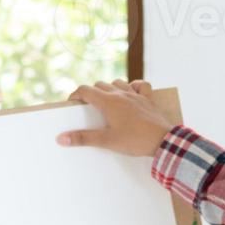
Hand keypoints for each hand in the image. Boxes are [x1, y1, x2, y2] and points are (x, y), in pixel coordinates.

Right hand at [57, 80, 176, 156]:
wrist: (163, 141)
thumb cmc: (135, 140)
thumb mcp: (107, 141)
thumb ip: (83, 138)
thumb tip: (61, 138)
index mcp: (109, 102)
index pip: (86, 90)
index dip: (75, 95)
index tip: (72, 104)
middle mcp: (121, 94)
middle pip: (100, 85)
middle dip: (91, 93)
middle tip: (87, 106)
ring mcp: (136, 95)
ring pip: (118, 83)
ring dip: (110, 88)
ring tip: (106, 101)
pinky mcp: (148, 99)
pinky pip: (140, 85)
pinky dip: (134, 86)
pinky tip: (131, 93)